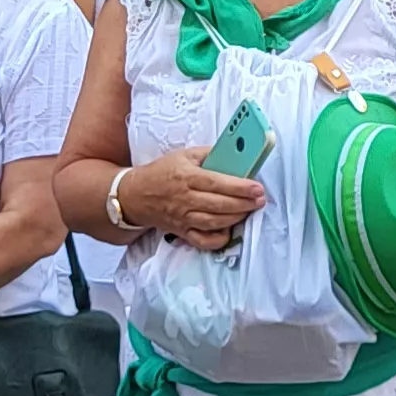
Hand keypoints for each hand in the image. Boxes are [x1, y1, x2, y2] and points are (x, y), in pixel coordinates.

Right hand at [121, 147, 266, 251]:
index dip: (239, 187)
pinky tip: (229, 231)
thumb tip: (235, 155)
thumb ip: (209, 154)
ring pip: (214, 223)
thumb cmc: (162, 172)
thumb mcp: (183, 155)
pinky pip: (202, 241)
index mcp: (186, 177)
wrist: (136, 195)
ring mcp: (183, 218)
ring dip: (236, 218)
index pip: (216, 183)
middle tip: (260, 200)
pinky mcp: (182, 232)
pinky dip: (218, 239)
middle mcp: (185, 199)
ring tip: (249, 211)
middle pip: (219, 205)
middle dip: (244, 204)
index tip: (257, 187)